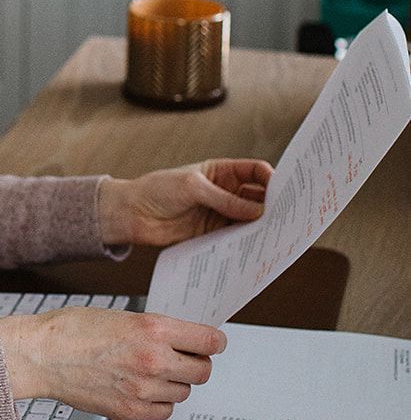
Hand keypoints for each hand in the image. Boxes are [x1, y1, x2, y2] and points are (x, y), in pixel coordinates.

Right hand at [0, 306, 224, 419]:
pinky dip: (159, 402)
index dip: (214, 342)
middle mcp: (153, 360)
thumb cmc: (73, 330)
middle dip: (196, 364)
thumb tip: (184, 341)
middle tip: (183, 359)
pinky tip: (141, 389)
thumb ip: (156, 330)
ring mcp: (143, 389)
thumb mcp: (123, 316)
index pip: (209, 341)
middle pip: (202, 371)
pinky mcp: (130, 411)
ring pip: (183, 392)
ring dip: (174, 383)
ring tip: (150, 372)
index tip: (213, 344)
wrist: (42, 355)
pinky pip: (164, 411)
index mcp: (153, 329)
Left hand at [97, 158, 272, 247]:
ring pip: (248, 219)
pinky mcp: (212, 233)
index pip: (254, 171)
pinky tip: (255, 247)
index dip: (271, 179)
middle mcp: (224, 191)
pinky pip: (235, 237)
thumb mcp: (193, 188)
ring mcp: (219, 213)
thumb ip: (225, 200)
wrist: (132, 214)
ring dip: (261, 226)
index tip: (284, 190)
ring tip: (275, 235)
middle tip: (287, 216)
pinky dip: (246, 242)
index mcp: (221, 171)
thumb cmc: (158, 189)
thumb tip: (257, 211)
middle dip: (272, 205)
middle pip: (257, 197)